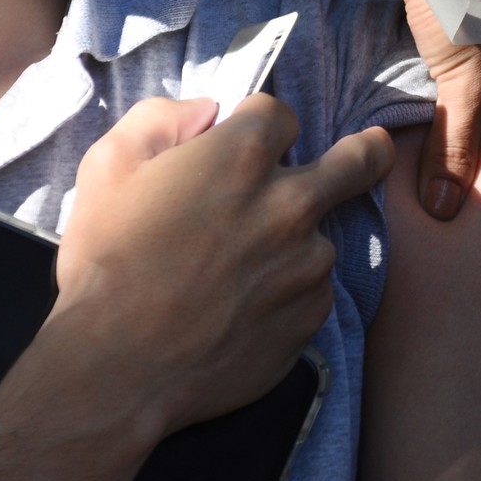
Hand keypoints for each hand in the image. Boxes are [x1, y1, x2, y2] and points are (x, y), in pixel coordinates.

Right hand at [54, 94, 395, 430]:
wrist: (117, 367)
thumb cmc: (106, 265)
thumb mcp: (108, 167)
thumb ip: (160, 119)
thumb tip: (209, 112)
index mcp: (241, 157)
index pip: (280, 115)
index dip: (258, 126)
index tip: (245, 142)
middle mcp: (291, 204)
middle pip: (358, 160)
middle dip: (368, 152)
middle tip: (374, 149)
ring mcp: (309, 262)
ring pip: (316, 236)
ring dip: (292, 242)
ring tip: (233, 274)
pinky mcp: (313, 314)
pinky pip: (310, 289)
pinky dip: (286, 291)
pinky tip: (241, 310)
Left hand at [360, 0, 480, 219]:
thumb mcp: (465, 80)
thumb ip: (456, 145)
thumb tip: (446, 207)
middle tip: (461, 193)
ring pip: (479, 87)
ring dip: (457, 114)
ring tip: (435, 161)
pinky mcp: (461, 11)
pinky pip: (454, 65)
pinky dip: (437, 88)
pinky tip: (416, 118)